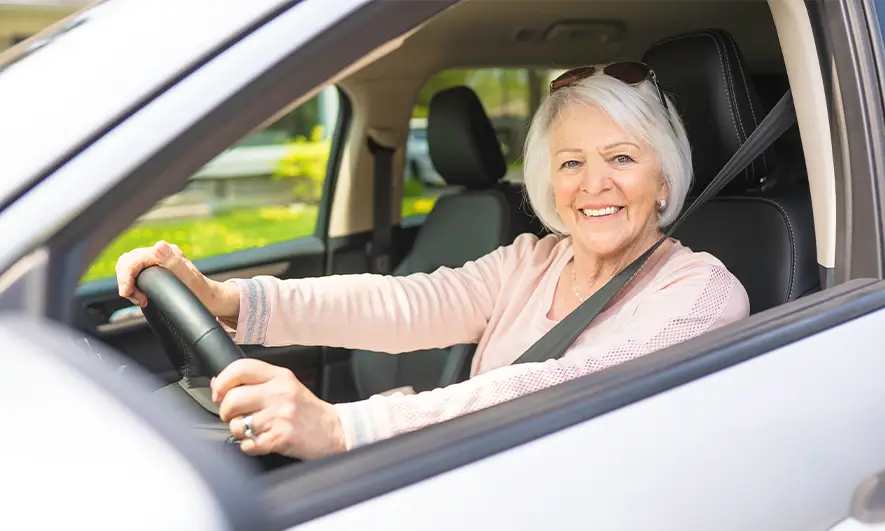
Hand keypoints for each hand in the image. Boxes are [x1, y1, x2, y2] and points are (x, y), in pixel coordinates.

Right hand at [114, 240, 238, 319]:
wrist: (212, 299)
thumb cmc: (203, 292)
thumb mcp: (190, 279)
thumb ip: (174, 262)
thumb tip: (159, 246)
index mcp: (166, 253)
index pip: (132, 259)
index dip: (125, 277)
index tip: (128, 294)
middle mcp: (161, 253)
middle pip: (127, 261)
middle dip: (125, 281)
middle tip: (138, 298)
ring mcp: (158, 260)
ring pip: (129, 266)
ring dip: (129, 283)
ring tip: (141, 298)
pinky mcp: (156, 269)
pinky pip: (135, 272)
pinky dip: (133, 284)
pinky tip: (143, 296)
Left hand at [211, 358, 346, 459]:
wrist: (335, 430)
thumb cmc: (307, 410)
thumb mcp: (286, 386)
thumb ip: (255, 382)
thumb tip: (218, 383)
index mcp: (280, 376)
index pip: (241, 368)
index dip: (222, 381)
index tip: (219, 393)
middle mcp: (280, 392)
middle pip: (233, 398)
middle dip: (226, 412)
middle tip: (234, 417)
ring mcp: (281, 415)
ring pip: (238, 425)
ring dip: (240, 432)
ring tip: (253, 431)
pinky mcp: (281, 437)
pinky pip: (248, 444)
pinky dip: (249, 447)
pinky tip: (261, 442)